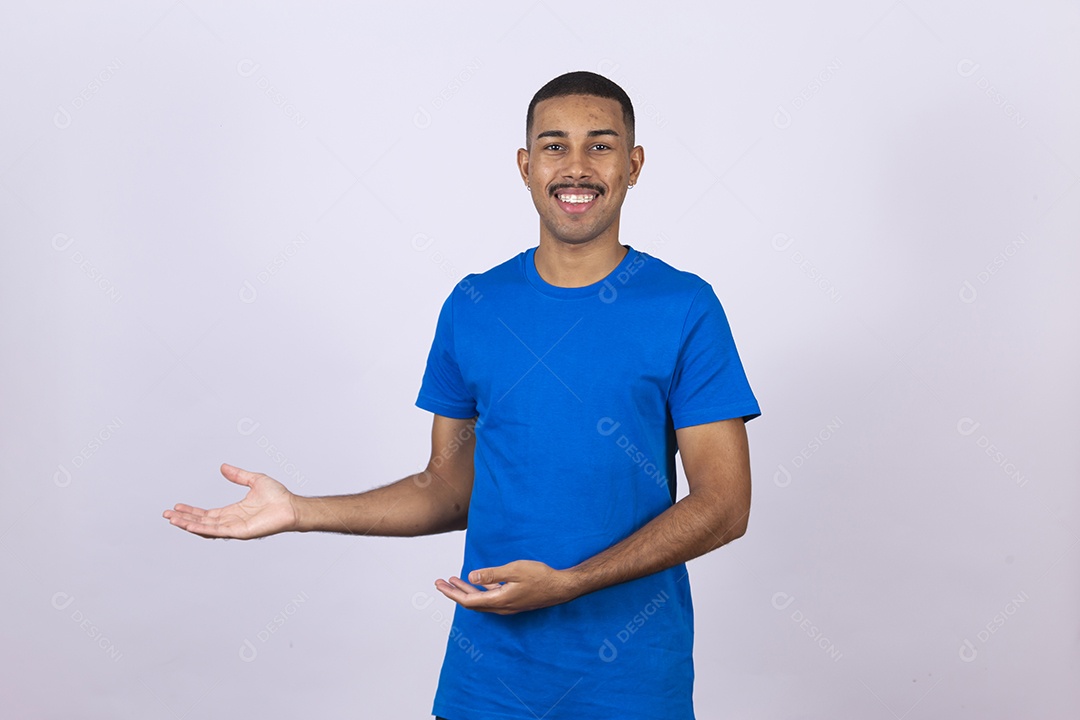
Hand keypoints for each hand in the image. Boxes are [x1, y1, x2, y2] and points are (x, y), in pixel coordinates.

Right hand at [163, 464, 299, 538]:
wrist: (291, 506)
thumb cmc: (278, 496)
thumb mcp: (254, 480)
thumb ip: (238, 475)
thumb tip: (223, 467)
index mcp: (233, 511)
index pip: (207, 514)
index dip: (191, 511)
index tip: (176, 507)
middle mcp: (231, 521)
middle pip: (202, 522)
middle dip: (184, 519)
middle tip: (167, 515)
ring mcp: (235, 528)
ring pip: (206, 528)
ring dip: (188, 525)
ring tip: (172, 520)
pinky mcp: (240, 532)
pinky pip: (217, 531)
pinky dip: (202, 529)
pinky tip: (190, 525)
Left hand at [434, 560, 577, 614]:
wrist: (561, 587)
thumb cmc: (541, 577)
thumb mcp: (515, 570)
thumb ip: (492, 574)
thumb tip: (471, 576)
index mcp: (499, 600)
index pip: (469, 600)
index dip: (452, 593)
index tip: (440, 585)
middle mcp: (500, 606)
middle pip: (470, 602)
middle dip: (453, 592)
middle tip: (439, 583)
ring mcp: (507, 604)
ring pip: (479, 600)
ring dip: (465, 590)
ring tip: (452, 580)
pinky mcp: (512, 600)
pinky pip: (489, 597)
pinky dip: (479, 589)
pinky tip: (476, 580)